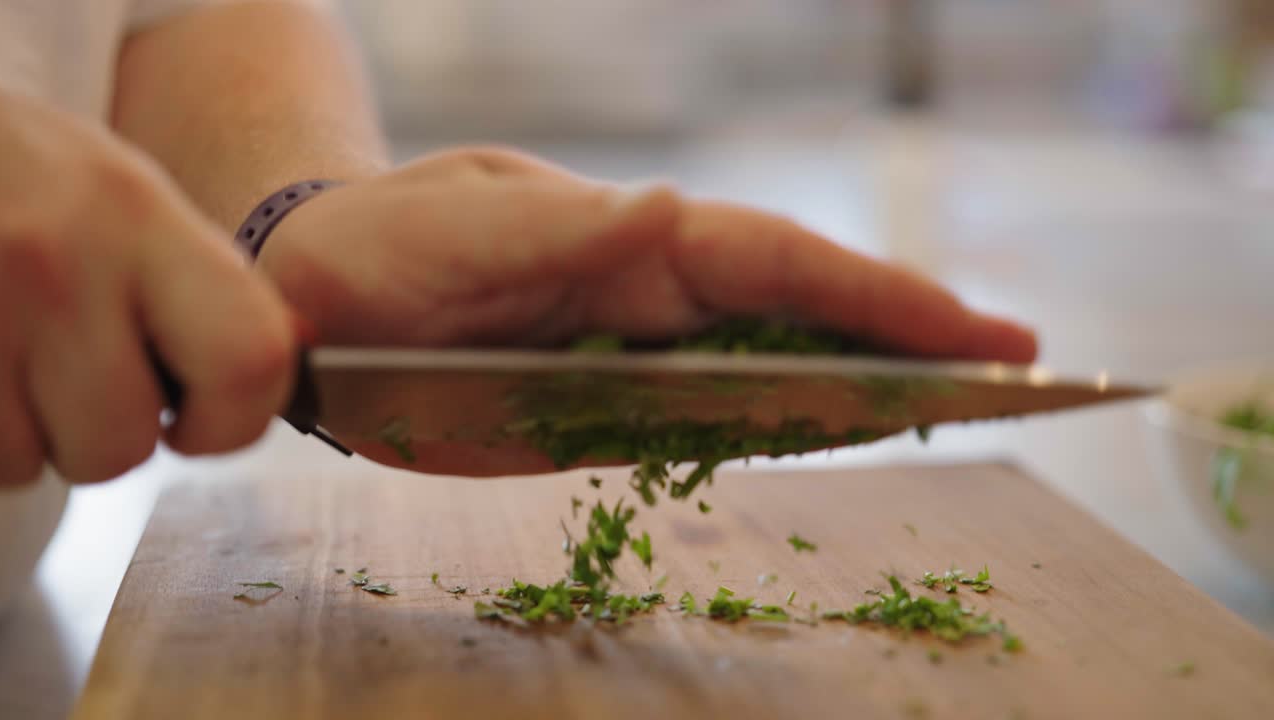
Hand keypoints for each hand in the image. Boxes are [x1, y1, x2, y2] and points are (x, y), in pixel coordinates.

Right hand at [0, 88, 296, 485]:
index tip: (202, 416)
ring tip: (18, 362)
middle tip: (89, 388)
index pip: (247, 359)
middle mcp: (60, 261)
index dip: (236, 418)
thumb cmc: (23, 175)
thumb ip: (209, 281)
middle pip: (123, 442)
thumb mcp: (128, 199)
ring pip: (36, 463)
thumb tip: (301, 344)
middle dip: (113, 440)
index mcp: (140, 216)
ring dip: (35, 439)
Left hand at [257, 146, 1035, 473]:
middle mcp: (656, 294)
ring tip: (959, 405)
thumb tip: (668, 215)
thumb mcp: (469, 228)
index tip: (976, 332)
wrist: (327, 297)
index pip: (783, 265)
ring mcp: (641, 355)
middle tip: (1014, 371)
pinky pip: (713, 419)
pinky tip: (840, 435)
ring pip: (772, 366)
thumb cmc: (390, 245)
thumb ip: (569, 234)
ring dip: (863, 384)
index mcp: (637, 242)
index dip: (883, 296)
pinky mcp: (608, 412)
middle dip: (906, 338)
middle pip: (803, 315)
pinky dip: (783, 427)